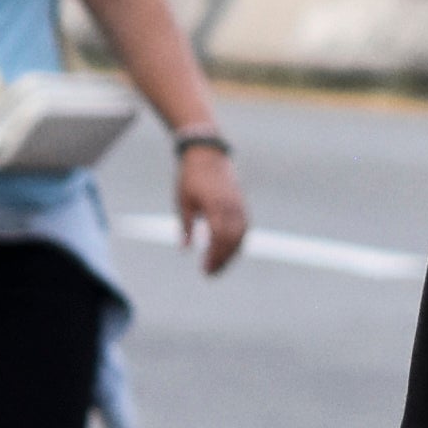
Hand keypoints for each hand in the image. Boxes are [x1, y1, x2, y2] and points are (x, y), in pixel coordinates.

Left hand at [175, 137, 247, 275]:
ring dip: (231, 253)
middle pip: (232, 239)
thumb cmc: (190, 177)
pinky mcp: (241, 202)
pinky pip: (244, 227)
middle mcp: (230, 205)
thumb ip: (185, 226)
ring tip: (218, 266)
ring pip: (241, 235)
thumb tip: (185, 249)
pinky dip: (237, 242)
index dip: (213, 255)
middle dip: (222, 259)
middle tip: (210, 274)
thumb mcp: (183, 201)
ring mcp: (238, 203)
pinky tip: (228, 252)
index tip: (204, 269)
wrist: (206, 152)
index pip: (219, 236)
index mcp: (215, 204)